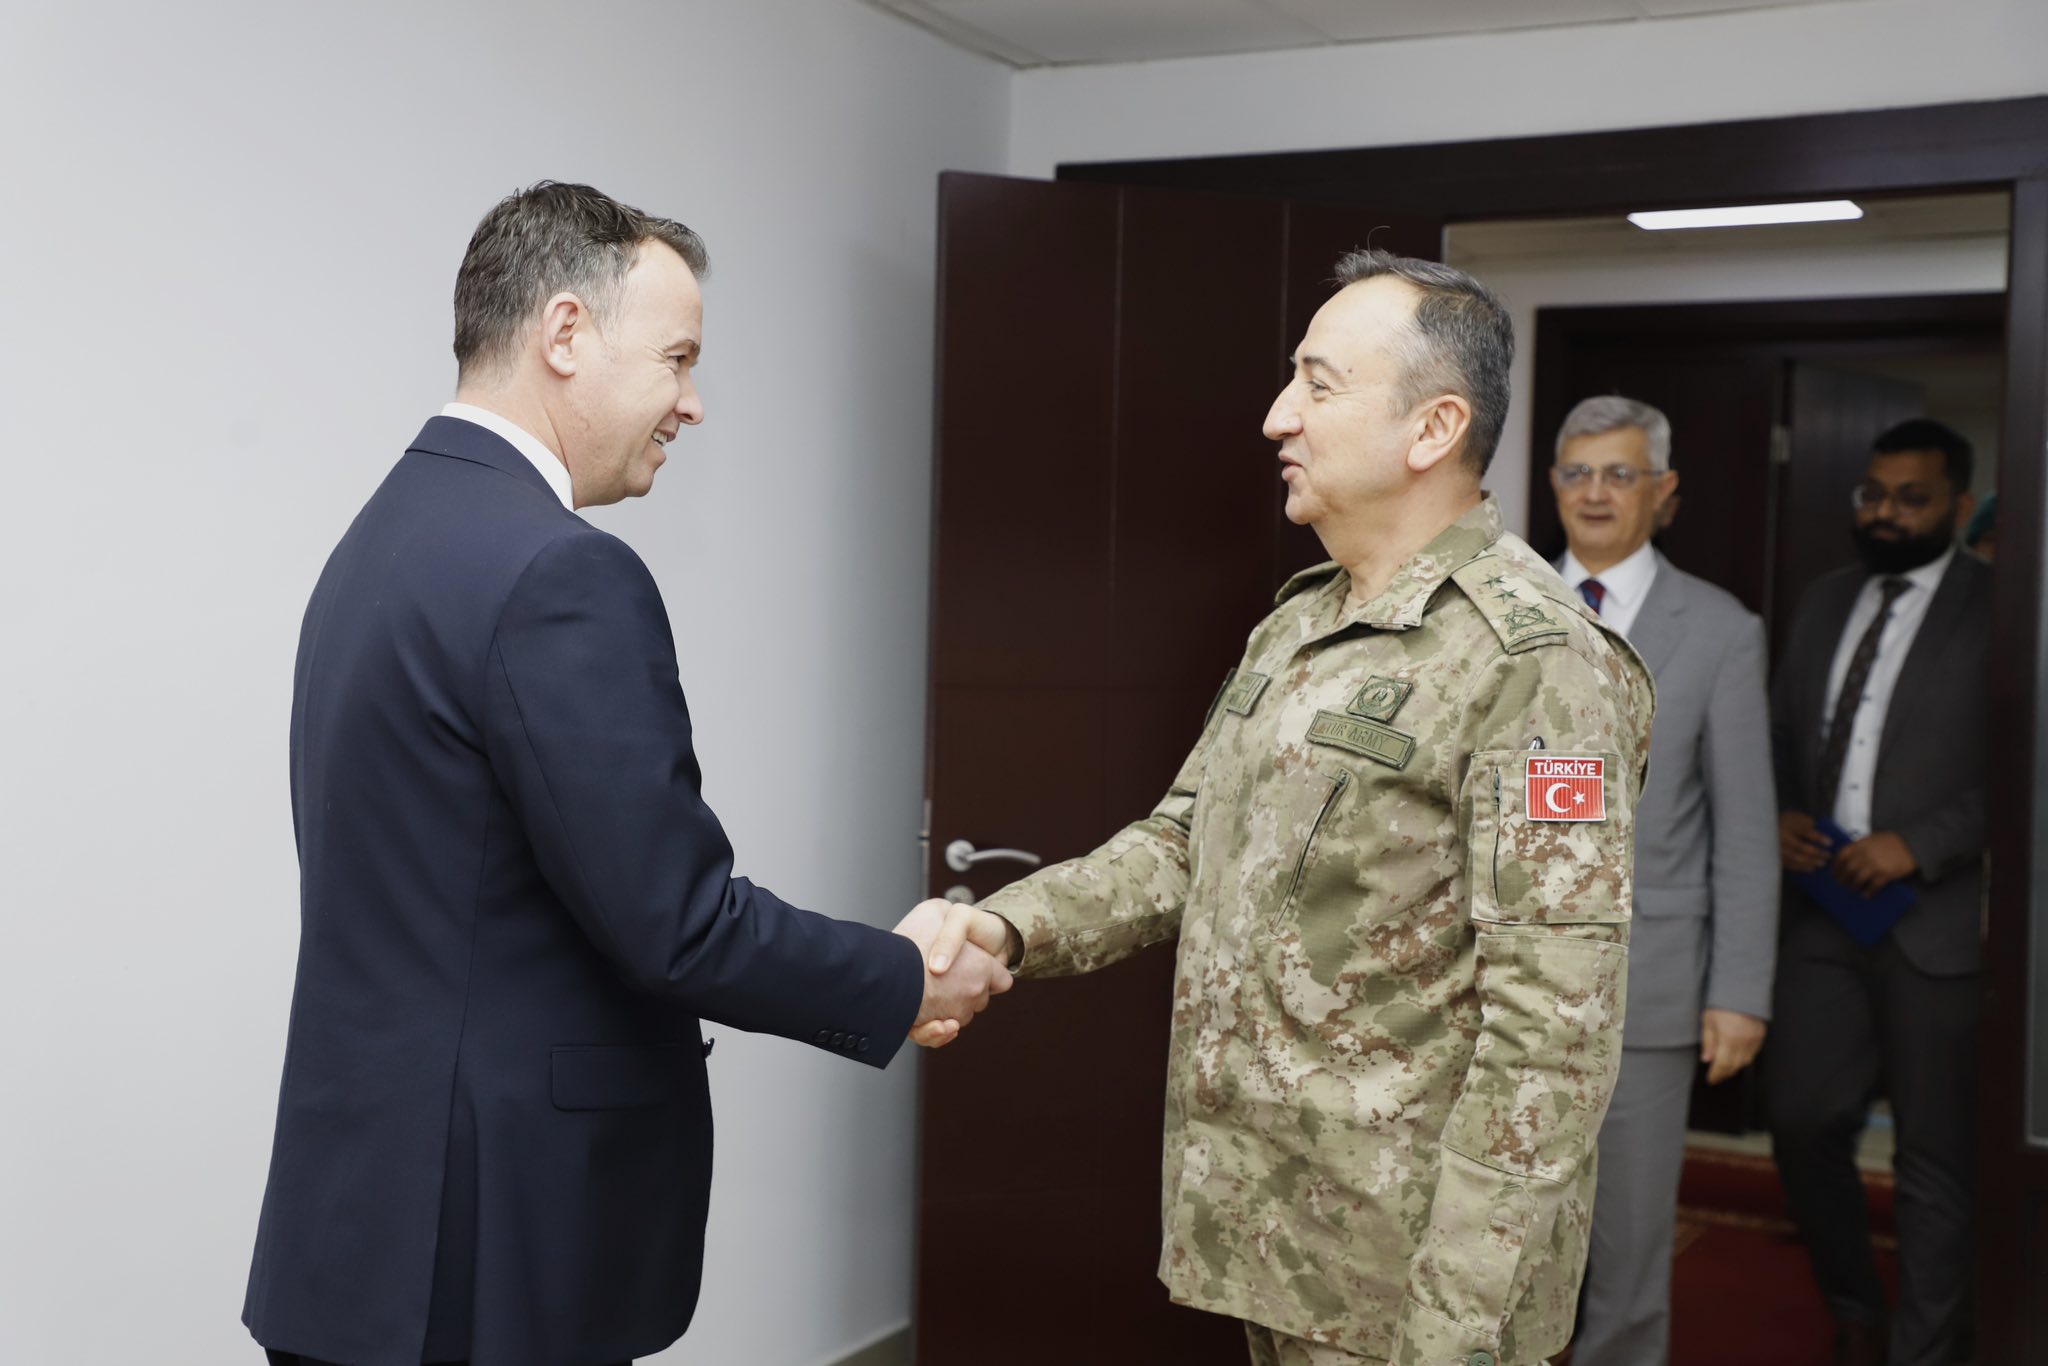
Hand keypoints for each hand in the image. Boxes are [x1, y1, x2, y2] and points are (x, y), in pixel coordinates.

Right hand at [894, 900, 1013, 1048]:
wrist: (884, 971)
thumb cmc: (910, 942)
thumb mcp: (935, 911)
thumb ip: (951, 914)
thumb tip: (950, 914)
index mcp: (982, 967)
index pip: (1001, 979)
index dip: (987, 972)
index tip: (973, 967)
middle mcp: (975, 993)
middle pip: (978, 998)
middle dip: (964, 989)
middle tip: (942, 975)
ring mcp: (957, 1013)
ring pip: (958, 1015)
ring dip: (947, 1006)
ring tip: (927, 990)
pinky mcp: (936, 1029)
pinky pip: (942, 1033)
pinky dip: (937, 1030)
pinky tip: (933, 1020)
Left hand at [1700, 1008, 1766, 1084]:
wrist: (1741, 990)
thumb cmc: (1721, 1003)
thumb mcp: (1708, 1021)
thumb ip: (1708, 1042)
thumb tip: (1707, 1060)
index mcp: (1728, 1038)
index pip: (1722, 1065)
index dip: (1716, 1075)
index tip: (1710, 1080)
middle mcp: (1743, 1042)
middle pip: (1735, 1066)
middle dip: (1725, 1073)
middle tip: (1716, 1077)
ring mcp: (1754, 1039)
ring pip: (1746, 1062)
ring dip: (1735, 1067)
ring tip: (1725, 1069)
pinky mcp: (1761, 1035)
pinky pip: (1754, 1053)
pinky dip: (1745, 1059)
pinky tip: (1737, 1058)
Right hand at [1778, 811, 1832, 872]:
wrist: (1766, 827)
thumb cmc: (1786, 821)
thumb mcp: (1796, 816)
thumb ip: (1806, 822)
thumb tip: (1818, 831)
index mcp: (1787, 825)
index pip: (1805, 832)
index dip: (1818, 838)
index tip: (1830, 842)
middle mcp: (1781, 838)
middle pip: (1801, 847)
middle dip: (1817, 853)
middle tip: (1829, 856)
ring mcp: (1777, 848)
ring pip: (1796, 858)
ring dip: (1811, 862)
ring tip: (1822, 863)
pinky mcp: (1776, 856)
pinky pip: (1790, 864)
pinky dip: (1802, 867)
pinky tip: (1811, 868)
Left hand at [1832, 831, 1916, 896]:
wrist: (1911, 845)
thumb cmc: (1890, 842)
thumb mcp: (1872, 839)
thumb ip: (1860, 846)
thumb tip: (1848, 857)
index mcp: (1861, 845)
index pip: (1842, 856)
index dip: (1836, 866)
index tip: (1834, 872)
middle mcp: (1865, 855)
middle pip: (1848, 869)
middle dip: (1843, 878)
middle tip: (1841, 883)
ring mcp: (1875, 865)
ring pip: (1858, 879)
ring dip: (1854, 886)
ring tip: (1852, 889)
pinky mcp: (1886, 874)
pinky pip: (1874, 886)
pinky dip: (1869, 892)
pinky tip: (1866, 895)